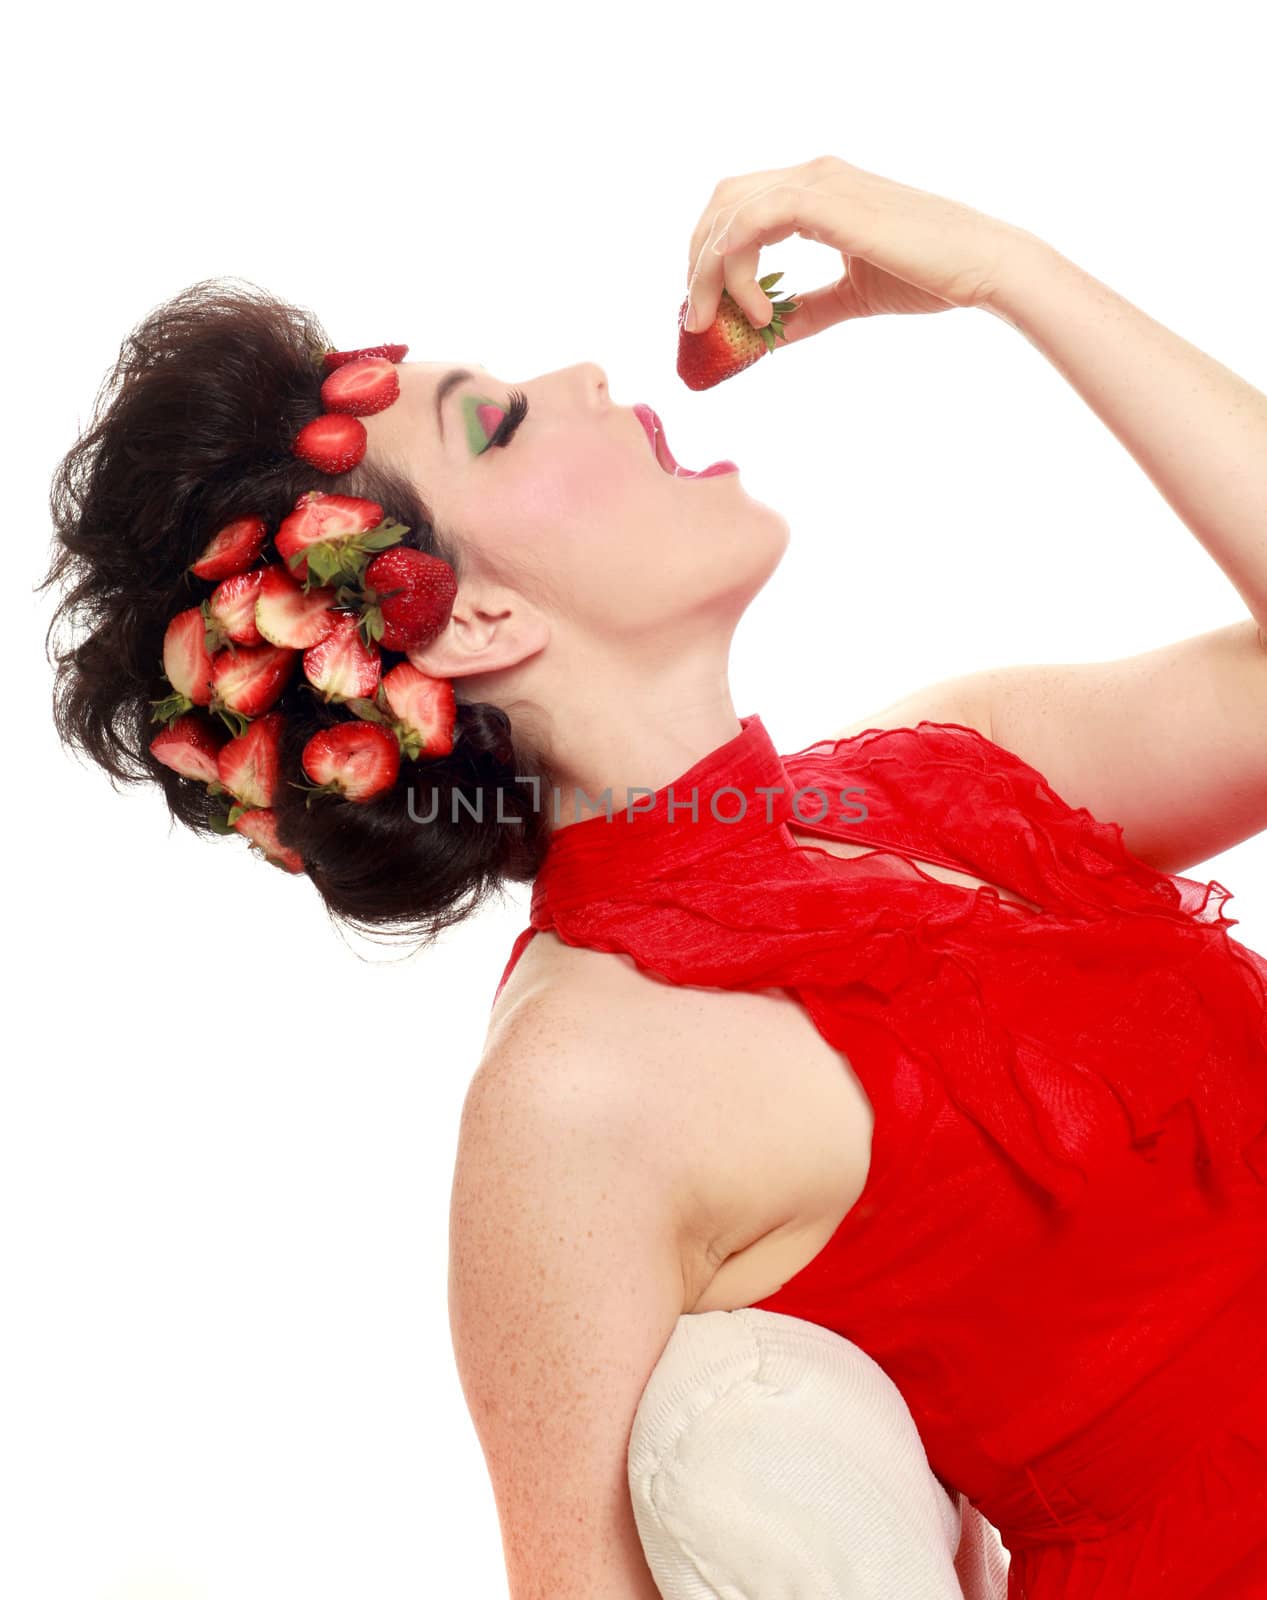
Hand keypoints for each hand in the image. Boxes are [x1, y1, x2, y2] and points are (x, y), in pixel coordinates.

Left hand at [684, 154, 1030, 341]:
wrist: (980, 266)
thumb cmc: (930, 277)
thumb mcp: (852, 298)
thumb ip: (807, 311)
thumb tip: (766, 338)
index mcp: (818, 190)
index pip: (740, 208)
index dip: (712, 258)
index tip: (708, 310)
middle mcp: (812, 176)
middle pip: (722, 203)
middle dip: (699, 264)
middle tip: (697, 320)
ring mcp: (818, 181)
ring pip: (729, 212)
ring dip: (711, 272)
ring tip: (721, 323)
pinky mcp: (825, 200)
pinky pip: (752, 223)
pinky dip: (738, 268)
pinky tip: (757, 309)